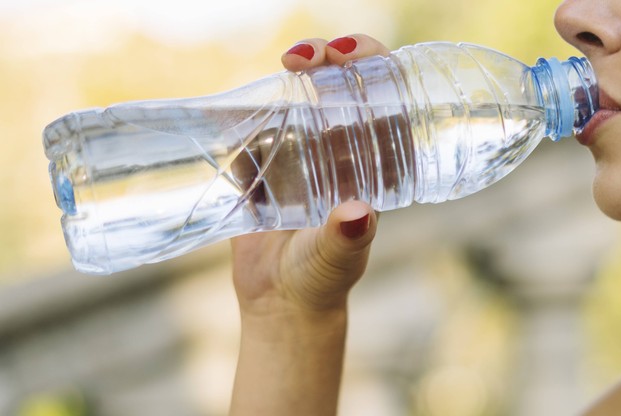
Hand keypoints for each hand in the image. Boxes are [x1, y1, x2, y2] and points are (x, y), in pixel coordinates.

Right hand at [231, 34, 389, 317]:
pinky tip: (238, 115)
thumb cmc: (323, 280)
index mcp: (370, 163)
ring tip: (281, 68)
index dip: (374, 67)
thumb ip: (346, 239)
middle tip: (305, 57)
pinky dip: (244, 117)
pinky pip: (251, 131)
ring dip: (286, 78)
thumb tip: (358, 214)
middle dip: (327, 58)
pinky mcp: (260, 168)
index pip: (381, 101)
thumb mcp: (338, 258)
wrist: (280, 303)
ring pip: (295, 99)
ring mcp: (298, 156)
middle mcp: (337, 151)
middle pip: (338, 87)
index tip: (349, 56)